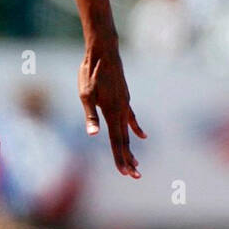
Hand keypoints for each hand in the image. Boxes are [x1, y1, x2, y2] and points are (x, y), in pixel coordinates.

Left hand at [78, 41, 146, 177]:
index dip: (120, 159)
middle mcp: (121, 111)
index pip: (116, 142)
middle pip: (125, 140)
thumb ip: (90, 116)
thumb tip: (92, 134)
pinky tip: (142, 136)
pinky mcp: (124, 98)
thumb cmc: (91, 73)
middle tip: (135, 176)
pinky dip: (136, 129)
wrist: (104, 52)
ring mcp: (125, 105)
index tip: (125, 173)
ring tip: (136, 163)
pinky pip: (132, 118)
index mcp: (112, 113)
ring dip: (131, 148)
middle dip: (128, 159)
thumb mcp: (85, 95)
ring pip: (128, 132)